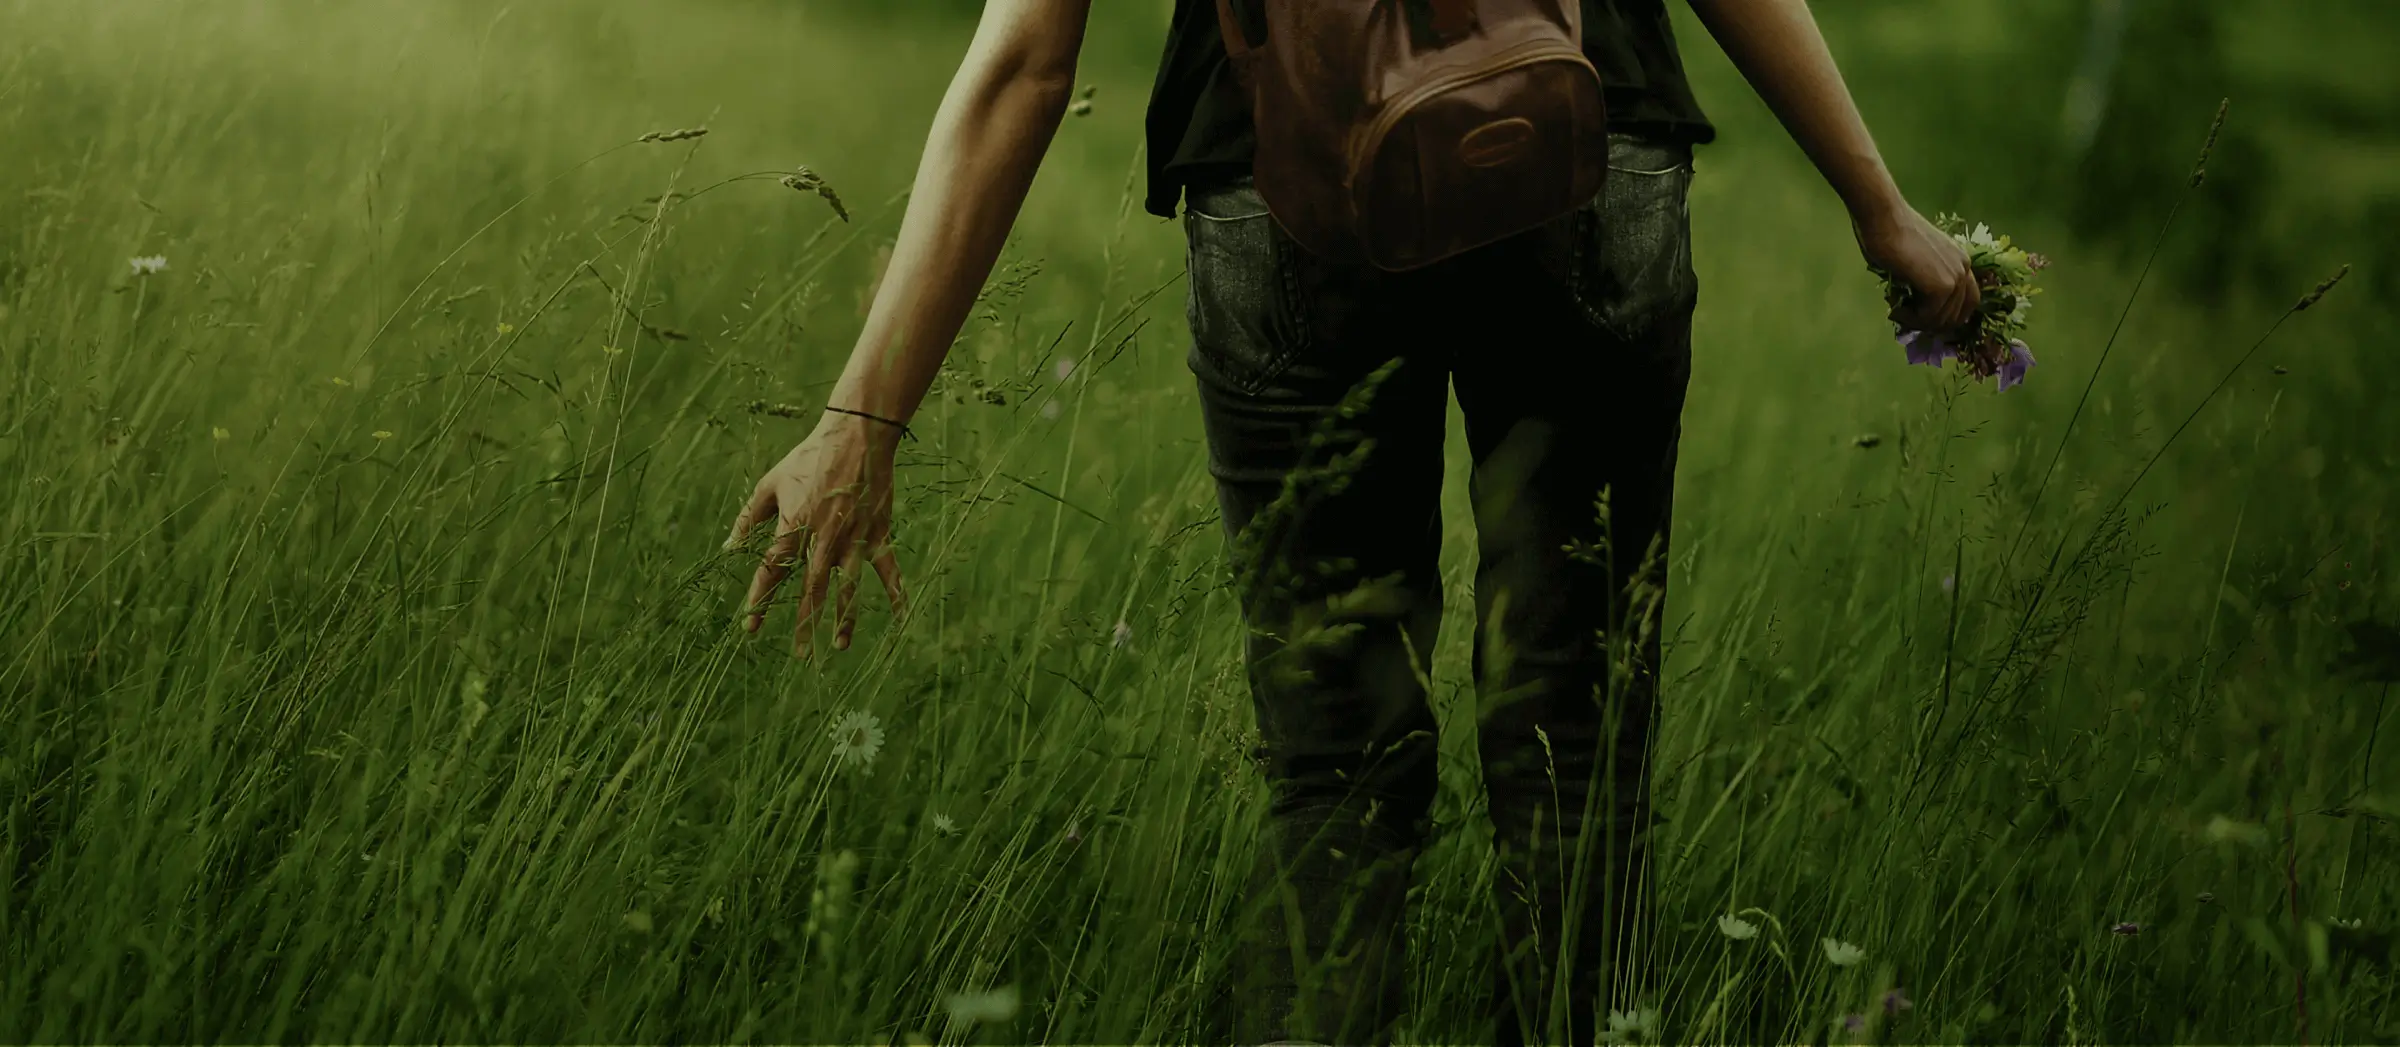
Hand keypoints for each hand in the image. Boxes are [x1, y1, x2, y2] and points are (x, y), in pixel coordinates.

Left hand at [725, 413, 906, 656]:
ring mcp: (854, 538)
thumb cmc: (808, 458)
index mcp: (794, 525)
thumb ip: (749, 518)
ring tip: (837, 647)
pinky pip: (887, 569)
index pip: (772, 571)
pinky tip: (899, 619)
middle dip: (803, 622)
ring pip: (848, 587)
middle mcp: (824, 538)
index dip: (759, 599)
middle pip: (811, 589)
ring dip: (844, 619)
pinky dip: (895, 593)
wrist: (856, 435)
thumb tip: (728, 548)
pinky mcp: (878, 533)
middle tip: (798, 654)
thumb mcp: (770, 483)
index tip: (748, 626)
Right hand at [1854, 203, 1979, 332]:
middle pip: (1957, 315)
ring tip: (1896, 311)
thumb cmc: (1889, 234)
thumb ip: (1925, 279)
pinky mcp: (1941, 287)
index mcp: (1960, 260)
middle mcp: (1963, 268)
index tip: (1924, 319)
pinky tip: (1894, 309)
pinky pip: (1928, 317)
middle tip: (1906, 319)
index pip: (1968, 301)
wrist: (1883, 219)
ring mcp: (1955, 278)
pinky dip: (1910, 319)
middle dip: (1931, 324)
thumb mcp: (1916, 260)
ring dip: (1917, 322)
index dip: (1948, 316)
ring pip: (1941, 320)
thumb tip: (1918, 306)